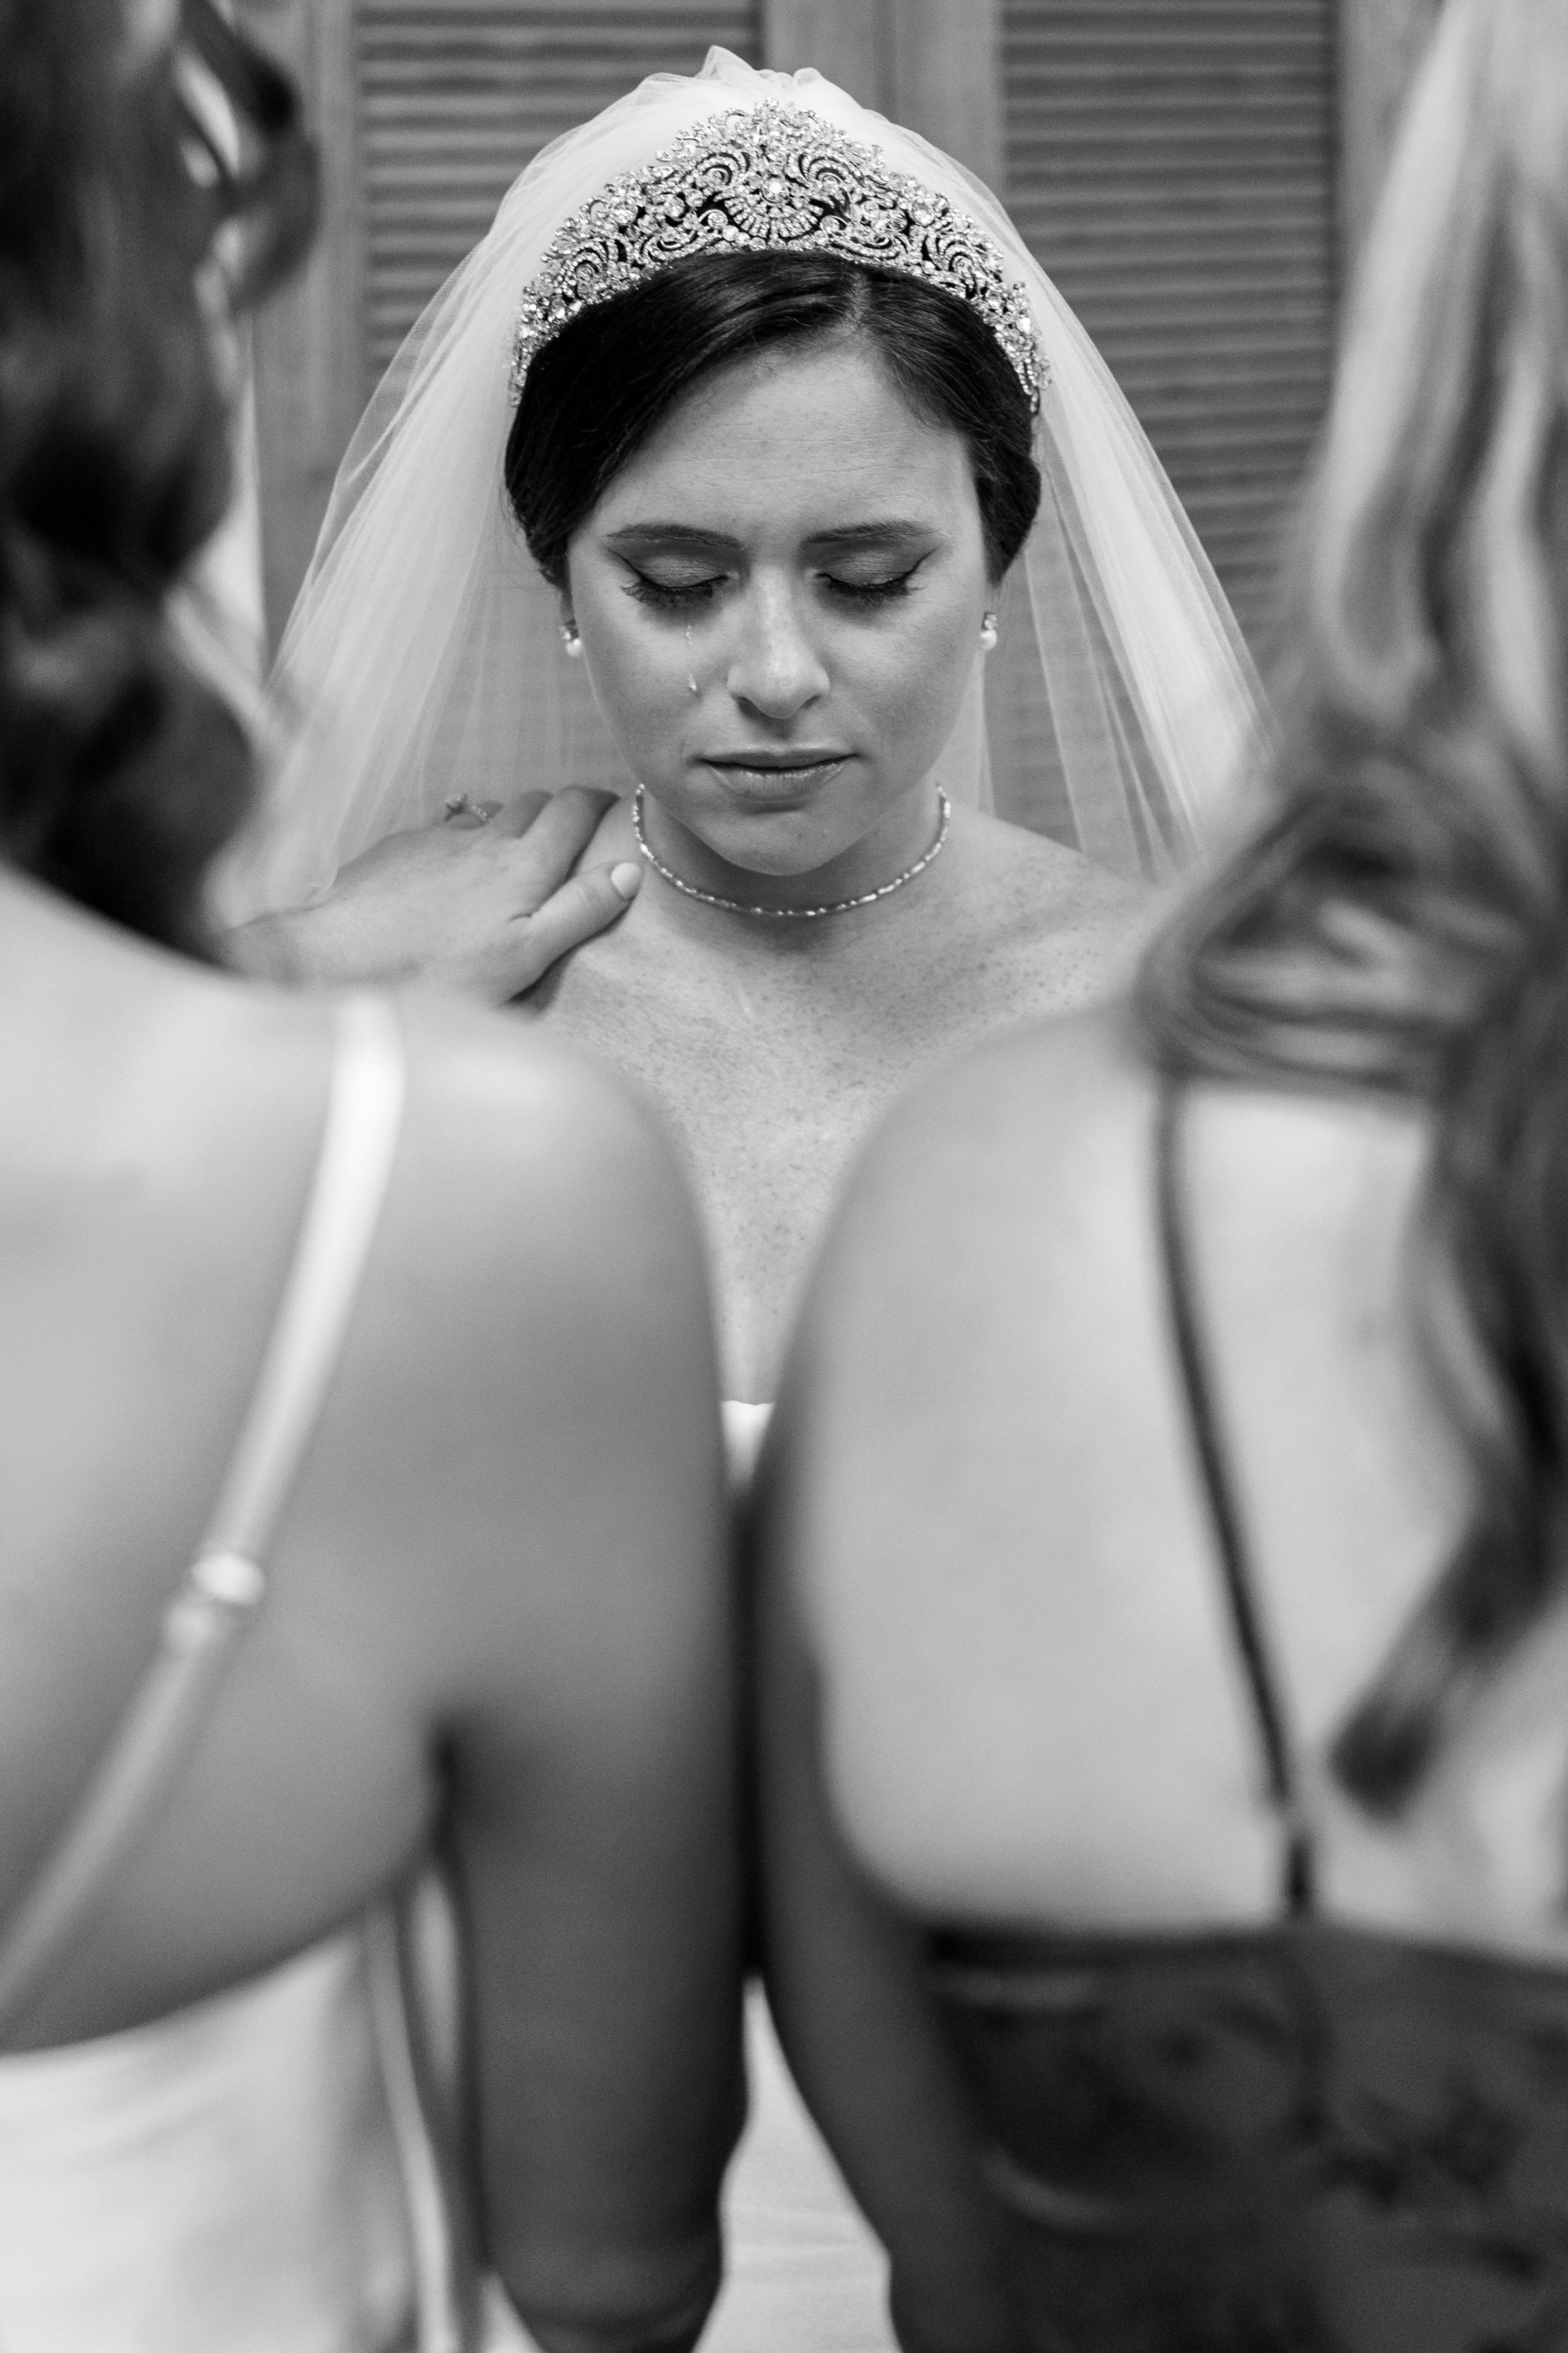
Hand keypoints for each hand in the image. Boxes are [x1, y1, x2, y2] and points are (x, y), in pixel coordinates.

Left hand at [226, 788, 641, 1002]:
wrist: (339, 959)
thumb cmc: (438, 970)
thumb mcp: (526, 956)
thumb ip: (580, 910)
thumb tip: (630, 870)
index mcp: (524, 863)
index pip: (574, 807)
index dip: (600, 802)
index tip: (613, 812)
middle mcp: (483, 838)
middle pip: (533, 802)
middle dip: (558, 812)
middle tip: (571, 839)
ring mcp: (437, 840)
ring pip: (487, 814)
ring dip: (509, 825)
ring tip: (513, 860)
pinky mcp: (398, 851)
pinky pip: (441, 833)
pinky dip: (460, 845)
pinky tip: (450, 880)